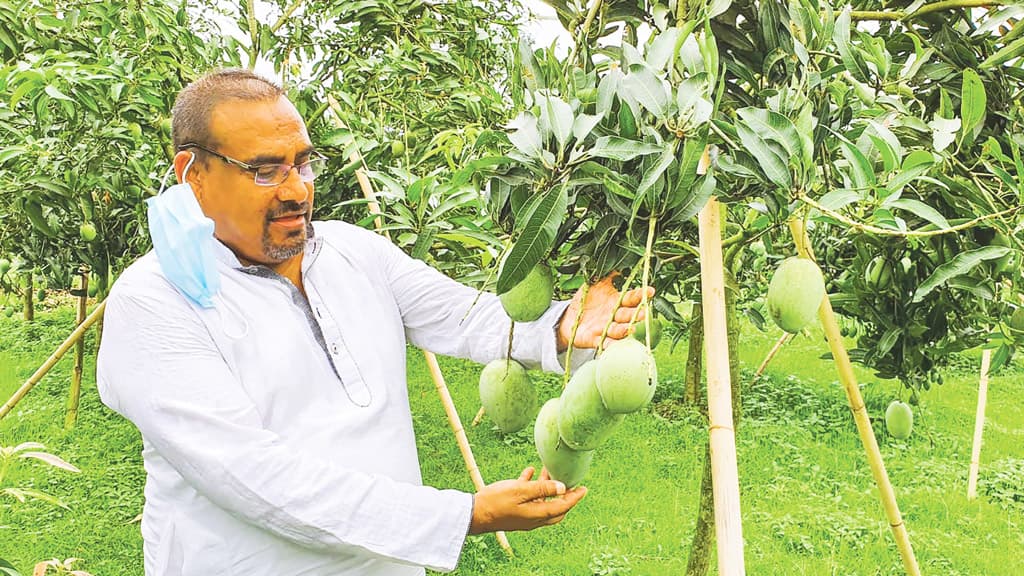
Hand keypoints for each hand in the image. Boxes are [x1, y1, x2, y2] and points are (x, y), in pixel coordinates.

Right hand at [468, 466, 586, 533]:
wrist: (474, 514)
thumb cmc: (496, 502)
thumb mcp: (521, 491)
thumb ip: (542, 488)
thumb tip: (562, 487)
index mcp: (537, 514)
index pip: (562, 506)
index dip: (574, 497)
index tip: (584, 488)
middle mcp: (532, 518)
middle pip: (555, 508)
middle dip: (564, 495)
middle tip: (571, 483)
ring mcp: (523, 516)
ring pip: (541, 502)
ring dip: (547, 488)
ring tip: (548, 471)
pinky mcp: (513, 511)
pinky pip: (527, 498)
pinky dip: (531, 486)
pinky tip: (529, 472)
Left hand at [557, 273, 655, 351]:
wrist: (569, 318)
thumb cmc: (585, 300)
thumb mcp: (595, 283)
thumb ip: (607, 275)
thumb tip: (619, 264)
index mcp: (615, 301)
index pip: (630, 297)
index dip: (640, 294)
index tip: (651, 291)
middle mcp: (613, 316)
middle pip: (627, 315)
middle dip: (636, 314)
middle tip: (645, 313)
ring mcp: (605, 328)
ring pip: (617, 330)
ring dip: (625, 330)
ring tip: (631, 329)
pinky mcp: (595, 339)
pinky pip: (603, 343)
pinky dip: (610, 345)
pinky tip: (615, 346)